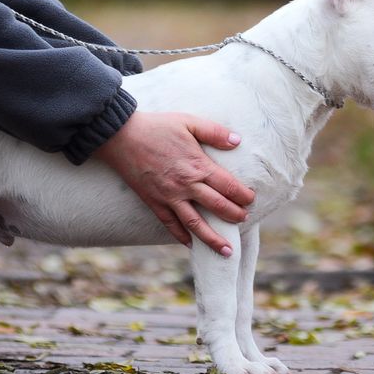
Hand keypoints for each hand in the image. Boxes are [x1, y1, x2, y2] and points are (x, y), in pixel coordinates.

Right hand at [94, 111, 254, 255]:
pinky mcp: (154, 202)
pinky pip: (170, 224)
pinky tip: (191, 244)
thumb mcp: (189, 122)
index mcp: (198, 166)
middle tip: (245, 220)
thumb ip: (214, 132)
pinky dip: (181, 236)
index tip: (251, 200)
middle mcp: (186, 186)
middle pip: (217, 207)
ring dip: (213, 239)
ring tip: (227, 251)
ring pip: (196, 224)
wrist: (121, 136)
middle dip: (235, 216)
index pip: (228, 186)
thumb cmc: (157, 126)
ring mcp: (169, 197)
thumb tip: (237, 141)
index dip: (243, 196)